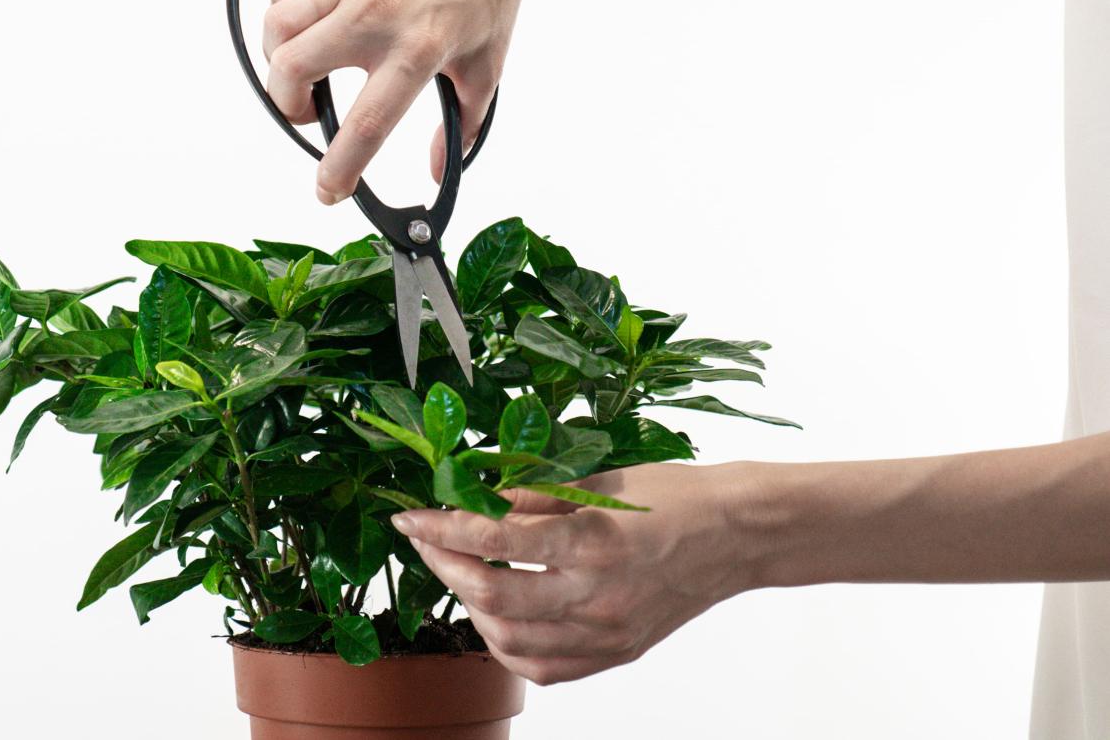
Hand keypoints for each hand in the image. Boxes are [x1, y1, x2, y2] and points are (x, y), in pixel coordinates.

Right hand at [261, 0, 573, 203]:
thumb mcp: (487, 64)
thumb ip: (463, 125)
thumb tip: (437, 168)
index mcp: (417, 49)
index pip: (365, 123)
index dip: (340, 166)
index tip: (329, 190)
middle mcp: (374, 17)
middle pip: (293, 72)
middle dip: (290, 110)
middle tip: (310, 115)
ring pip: (276, 31)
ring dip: (280, 64)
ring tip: (305, 72)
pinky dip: (282, 21)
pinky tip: (308, 30)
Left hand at [389, 463, 757, 684]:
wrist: (737, 536)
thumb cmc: (674, 497)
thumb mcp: (600, 481)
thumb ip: (532, 496)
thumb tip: (473, 497)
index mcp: (593, 541)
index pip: (494, 538)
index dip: (442, 528)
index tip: (412, 519)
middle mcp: (598, 594)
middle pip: (492, 596)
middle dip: (444, 566)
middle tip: (429, 542)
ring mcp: (606, 632)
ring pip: (510, 641)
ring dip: (472, 609)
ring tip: (465, 575)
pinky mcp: (615, 652)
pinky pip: (543, 668)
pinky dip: (508, 645)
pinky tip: (501, 616)